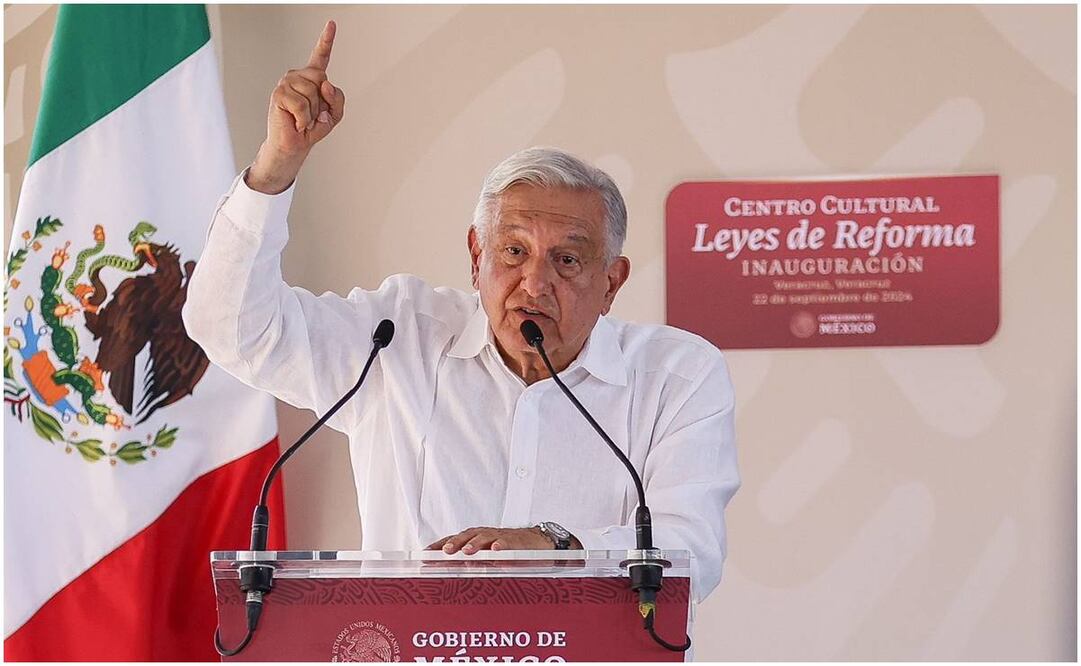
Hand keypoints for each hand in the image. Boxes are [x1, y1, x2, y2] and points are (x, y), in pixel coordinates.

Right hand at [247, 20, 345, 193]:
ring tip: (303, 119)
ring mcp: (286, 82)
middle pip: (322, 80)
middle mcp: (298, 76)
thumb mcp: (334, 115)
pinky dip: (304, 119)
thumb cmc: (312, 128)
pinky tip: (296, 122)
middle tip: (312, 114)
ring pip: (313, 93)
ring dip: (313, 112)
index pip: (321, 57)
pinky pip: (303, 105)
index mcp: (312, 79)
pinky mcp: (279, 93)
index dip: (326, 40)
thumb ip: (337, 98)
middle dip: (323, 102)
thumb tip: (325, 85)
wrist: (294, 145)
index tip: (332, 24)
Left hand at [427, 526, 555, 553]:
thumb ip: (473, 563)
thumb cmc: (510, 550)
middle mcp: (486, 536)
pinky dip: (502, 544)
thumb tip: (452, 573)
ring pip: (485, 537)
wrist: (539, 542)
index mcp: (477, 539)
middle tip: (445, 552)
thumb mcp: (489, 557)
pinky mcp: (517, 541)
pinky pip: (508, 542)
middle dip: (455, 543)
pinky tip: (496, 550)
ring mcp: (501, 537)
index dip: (440, 545)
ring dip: (476, 543)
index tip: (426, 554)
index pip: (455, 540)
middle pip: (467, 536)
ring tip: (467, 551)